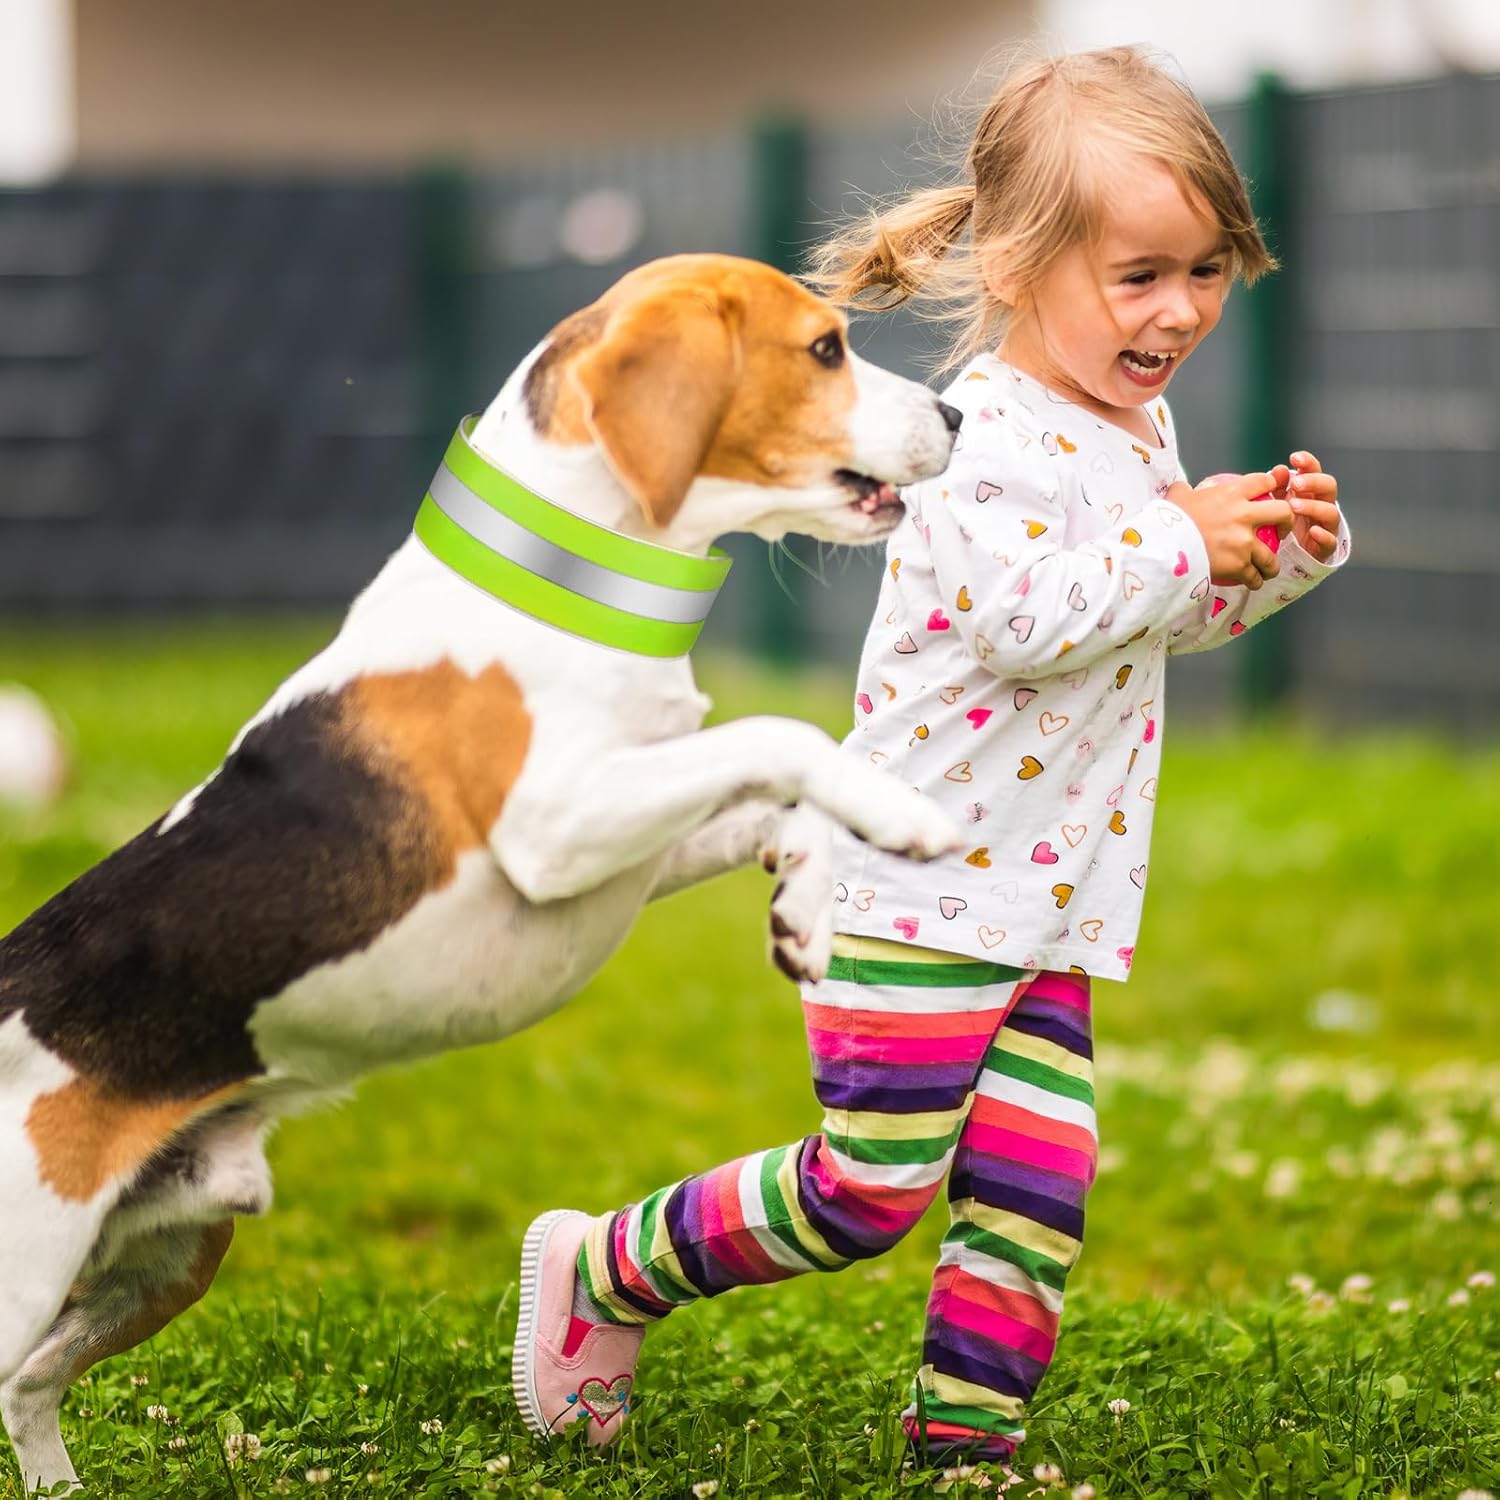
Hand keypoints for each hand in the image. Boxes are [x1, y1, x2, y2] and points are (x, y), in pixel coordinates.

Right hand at [1166, 472, 1291, 590]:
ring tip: (1266, 570)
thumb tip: (1182, 489)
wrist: (1163, 546)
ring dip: (1271, 564)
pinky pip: (1254, 576)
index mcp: (1232, 494)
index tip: (1268, 494)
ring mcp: (1244, 542)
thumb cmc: (1168, 520)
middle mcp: (1244, 515)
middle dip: (1287, 522)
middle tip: (1280, 532)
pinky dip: (1254, 581)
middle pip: (1283, 513)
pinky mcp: (1239, 564)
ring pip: (1271, 555)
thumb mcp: (1177, 497)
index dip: (1271, 485)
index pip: (1263, 481)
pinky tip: (1251, 583)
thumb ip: (1184, 491)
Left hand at [1270, 451, 1340, 562]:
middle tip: (1295, 485)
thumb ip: (1277, 487)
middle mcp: (1321, 506)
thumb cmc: (1281, 526)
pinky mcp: (1324, 548)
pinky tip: (1313, 531)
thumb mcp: (1275, 505)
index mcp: (1310, 492)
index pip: (1315, 472)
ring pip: (1331, 512)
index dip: (1308, 463)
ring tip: (1294, 507)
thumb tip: (1278, 469)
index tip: (1294, 457)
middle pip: (1329, 487)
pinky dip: (1323, 535)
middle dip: (1313, 482)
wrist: (1283, 559)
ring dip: (1313, 507)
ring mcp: (1326, 526)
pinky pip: (1330, 541)